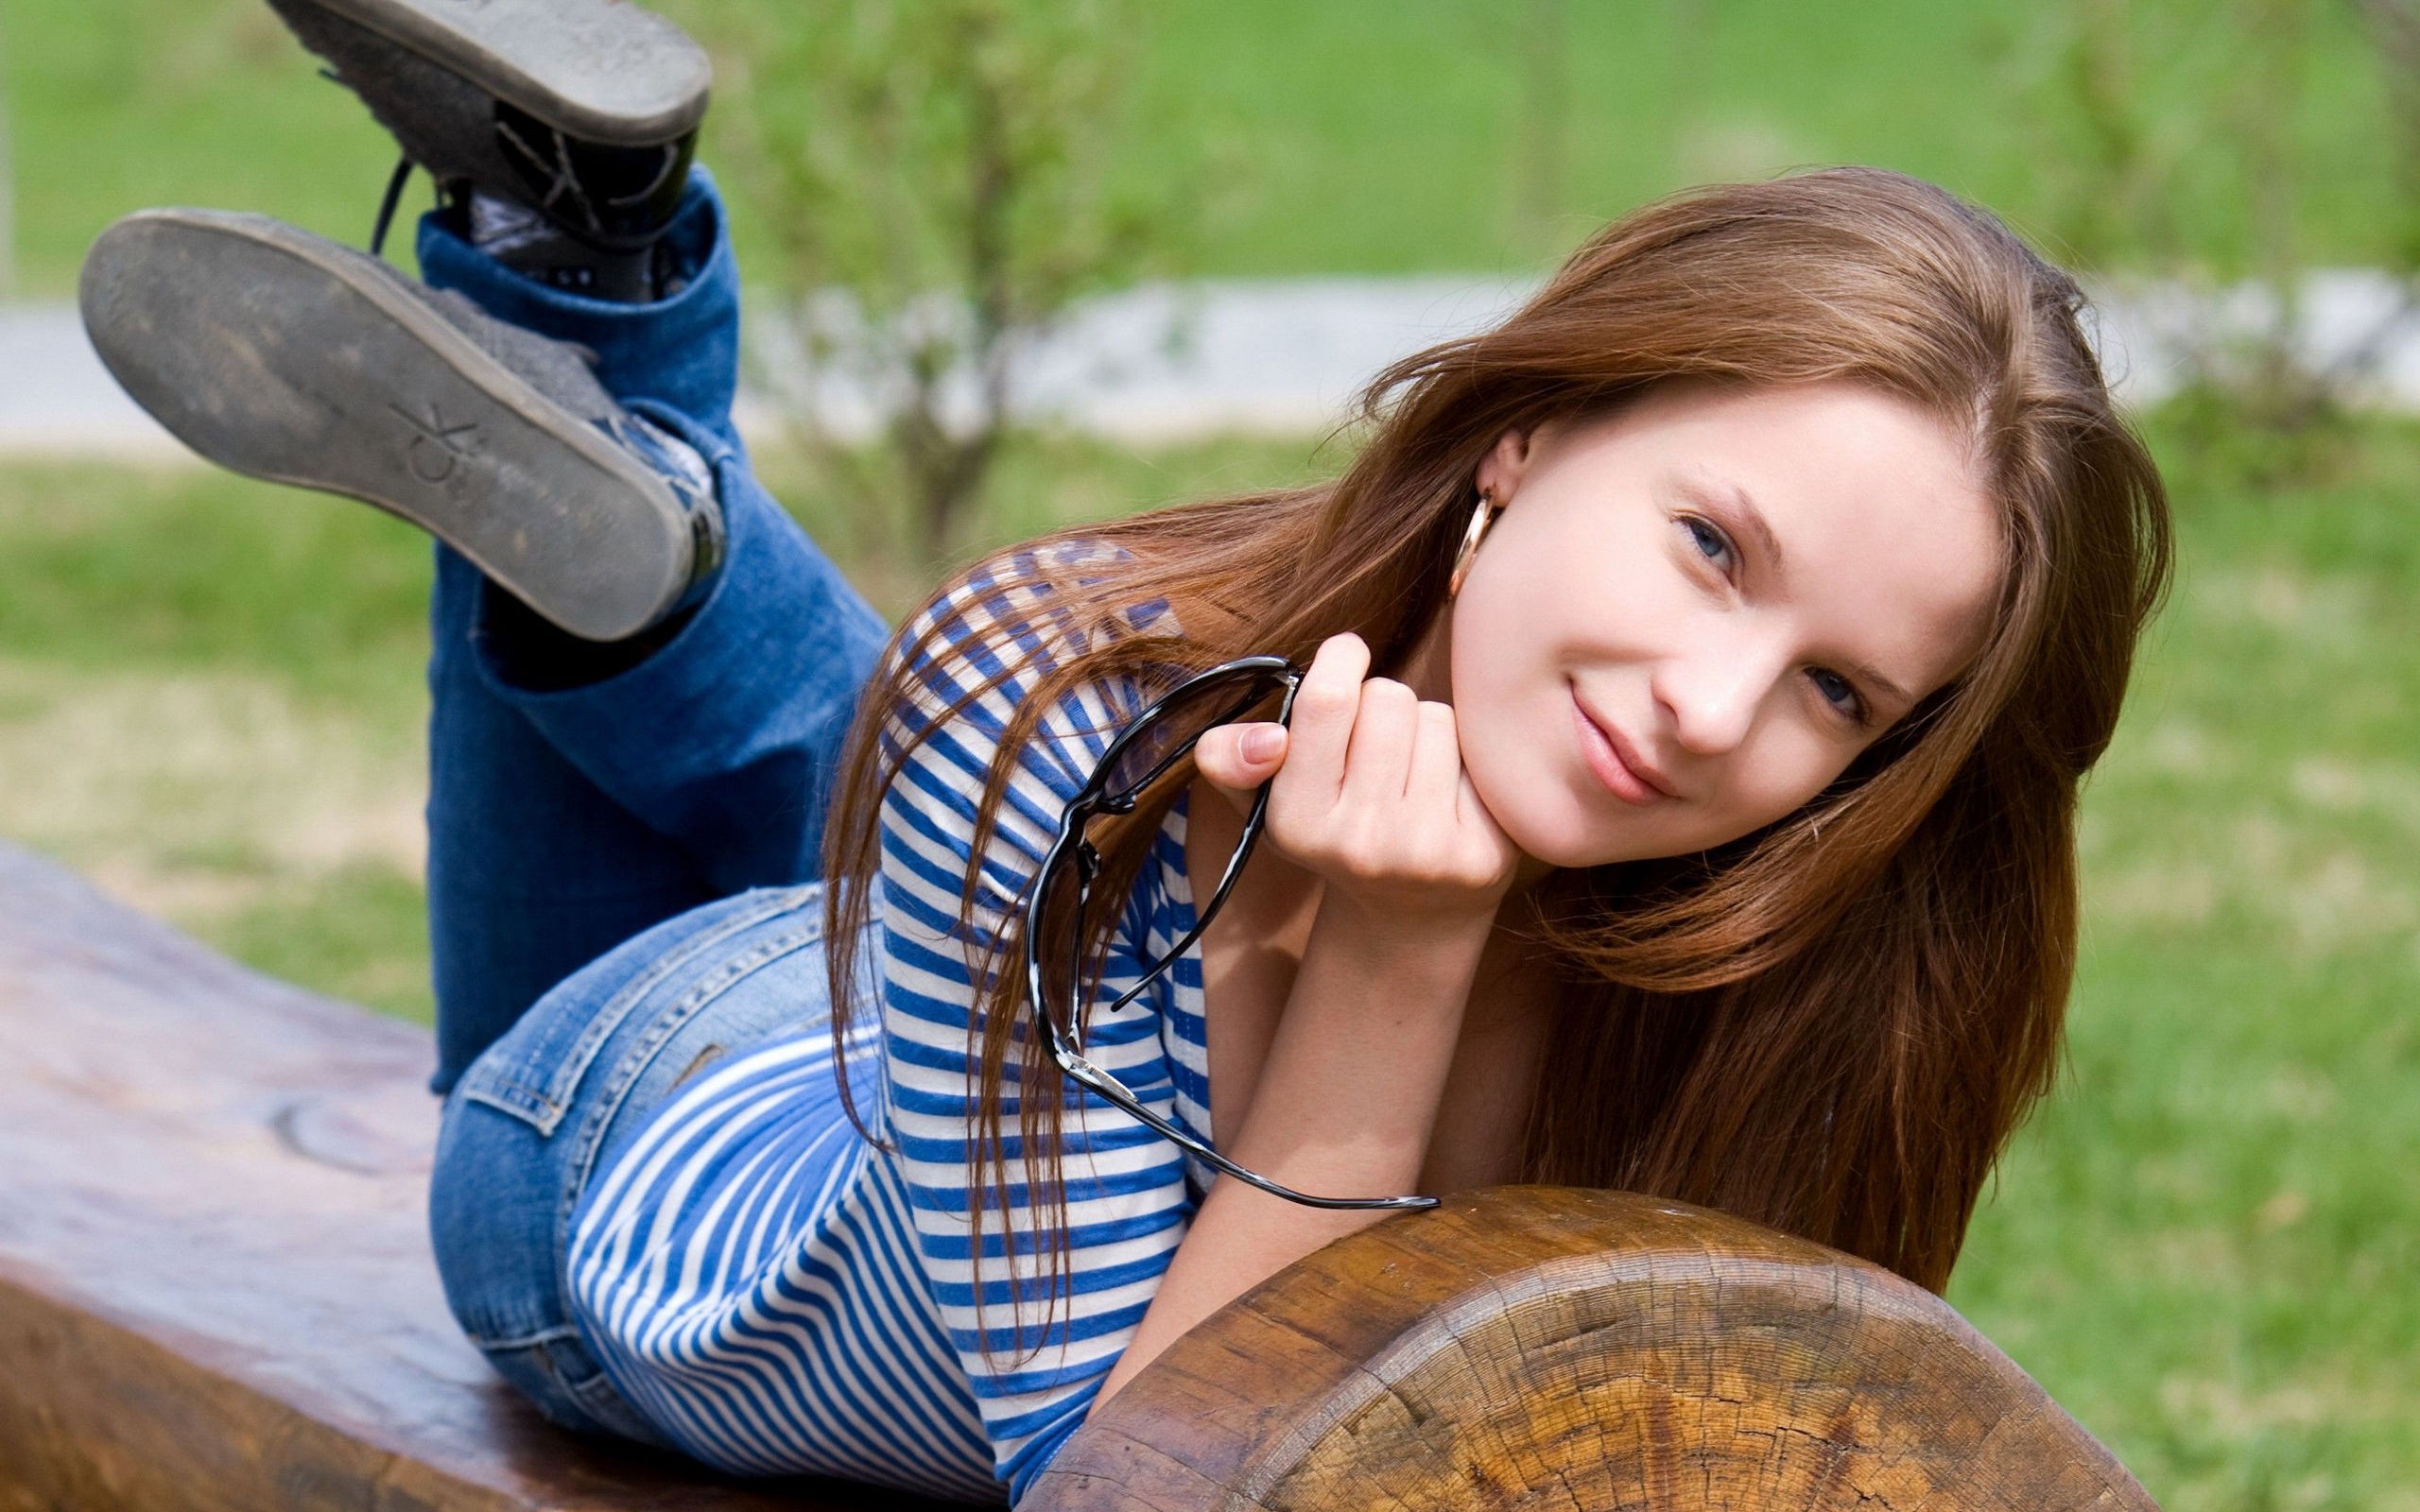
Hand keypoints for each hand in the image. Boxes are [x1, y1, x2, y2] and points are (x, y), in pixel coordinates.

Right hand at [1194, 632, 1520, 926]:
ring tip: (1412, 775)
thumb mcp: (1265, 800)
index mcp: (1296, 821)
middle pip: (1389, 697)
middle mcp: (1360, 841)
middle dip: (1383, 706)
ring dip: (1427, 732)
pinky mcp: (1482, 854)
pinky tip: (1450, 799)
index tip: (1347, 657)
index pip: (1327, 700)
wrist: (1408, 916)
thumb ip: (1229, 755)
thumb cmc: (1333, 831)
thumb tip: (1267, 739)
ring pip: (1438, 718)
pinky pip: (1479, 755)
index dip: (1341, 658)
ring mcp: (1425, 851)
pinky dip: (1465, 764)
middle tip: (1376, 747)